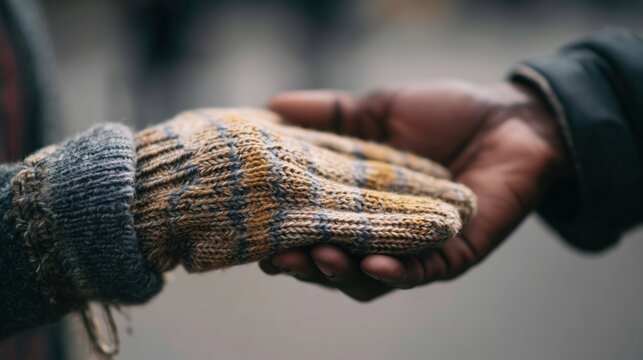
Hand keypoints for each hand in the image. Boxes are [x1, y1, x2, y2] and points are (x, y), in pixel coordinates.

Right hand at [259, 80, 570, 300]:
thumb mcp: (377, 109)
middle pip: (335, 264)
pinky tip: (372, 263)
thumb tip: (270, 105)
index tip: (256, 230)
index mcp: (360, 204)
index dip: (285, 233)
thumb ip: (329, 112)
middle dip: (306, 264)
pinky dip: (396, 272)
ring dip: (343, 273)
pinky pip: (422, 271)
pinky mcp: (454, 253)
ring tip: (320, 258)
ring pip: (372, 279)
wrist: (511, 117)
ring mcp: (417, 249)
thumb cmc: (445, 114)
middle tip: (279, 258)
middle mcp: (383, 233)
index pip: (314, 228)